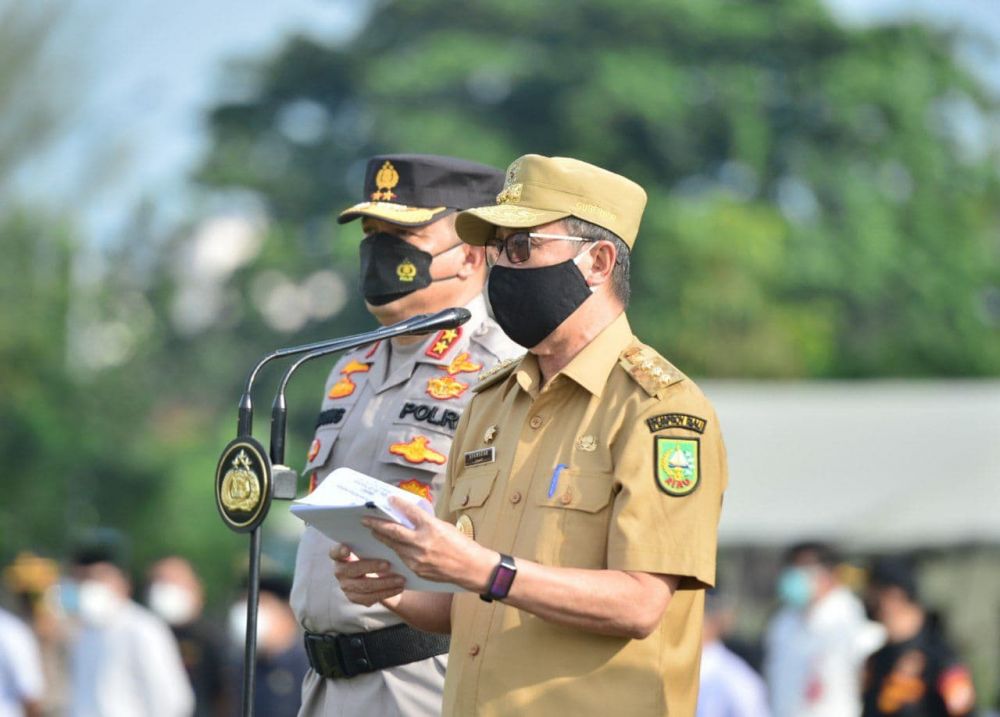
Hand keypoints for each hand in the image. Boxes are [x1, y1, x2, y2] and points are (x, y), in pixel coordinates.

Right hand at [330, 545, 404, 607]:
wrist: (379, 575)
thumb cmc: (376, 554)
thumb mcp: (372, 546)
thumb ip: (373, 540)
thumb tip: (387, 528)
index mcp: (340, 555)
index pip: (335, 552)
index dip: (339, 551)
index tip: (347, 549)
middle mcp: (340, 571)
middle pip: (352, 570)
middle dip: (371, 567)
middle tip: (388, 564)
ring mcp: (346, 586)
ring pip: (364, 586)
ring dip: (384, 583)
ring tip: (400, 579)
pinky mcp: (354, 598)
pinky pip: (369, 598)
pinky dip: (386, 593)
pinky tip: (398, 588)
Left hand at [362, 498, 494, 590]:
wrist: (471, 568)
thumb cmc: (462, 545)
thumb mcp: (444, 527)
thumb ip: (426, 524)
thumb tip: (410, 519)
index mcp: (431, 527)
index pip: (409, 512)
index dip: (397, 504)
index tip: (388, 499)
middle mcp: (422, 542)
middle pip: (392, 531)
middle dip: (377, 525)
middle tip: (365, 520)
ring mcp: (417, 558)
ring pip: (394, 546)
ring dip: (383, 538)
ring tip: (375, 532)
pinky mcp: (417, 569)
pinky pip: (402, 557)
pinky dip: (396, 550)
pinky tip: (392, 547)